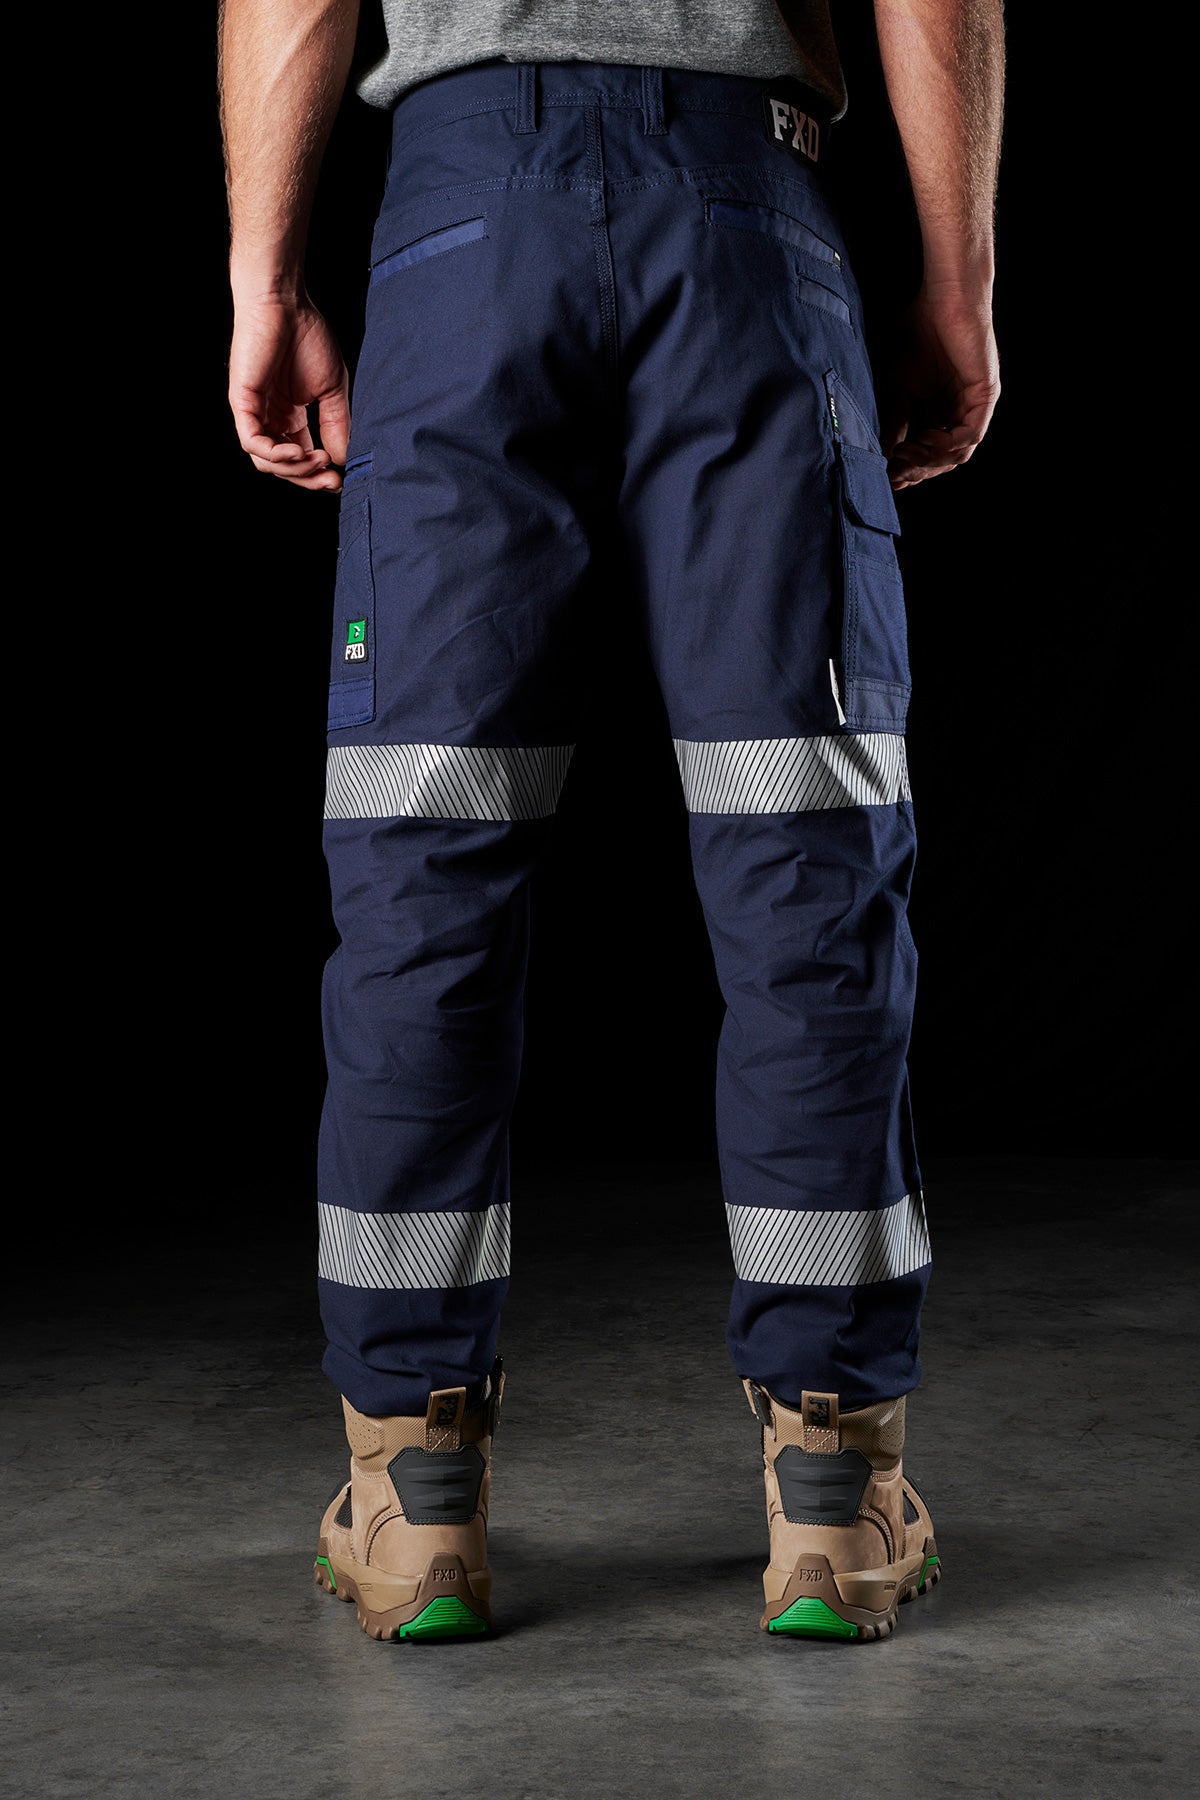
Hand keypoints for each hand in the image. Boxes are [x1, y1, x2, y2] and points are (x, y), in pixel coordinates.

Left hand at [228, 294, 349, 491]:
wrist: (285, 303)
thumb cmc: (307, 336)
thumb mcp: (332, 389)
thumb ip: (337, 424)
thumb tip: (343, 459)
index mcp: (289, 415)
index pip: (300, 458)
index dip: (319, 474)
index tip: (342, 477)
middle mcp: (270, 418)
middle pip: (283, 467)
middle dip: (308, 478)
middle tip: (331, 480)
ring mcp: (254, 412)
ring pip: (266, 461)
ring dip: (295, 468)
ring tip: (318, 460)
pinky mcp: (243, 403)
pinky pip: (253, 442)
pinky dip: (275, 454)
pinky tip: (298, 451)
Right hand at [880, 285, 999, 490]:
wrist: (943, 297)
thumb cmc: (917, 330)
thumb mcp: (895, 384)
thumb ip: (893, 419)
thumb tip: (885, 453)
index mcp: (940, 409)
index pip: (926, 452)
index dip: (906, 468)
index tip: (883, 475)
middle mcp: (959, 411)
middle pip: (942, 460)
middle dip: (916, 471)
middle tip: (892, 473)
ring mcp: (974, 406)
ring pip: (957, 454)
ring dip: (929, 462)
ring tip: (903, 456)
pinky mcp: (984, 396)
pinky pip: (969, 435)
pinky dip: (945, 445)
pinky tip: (923, 439)